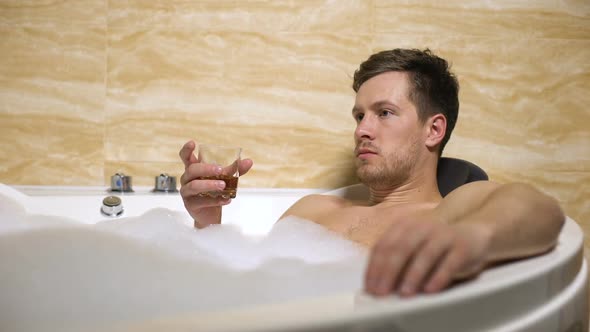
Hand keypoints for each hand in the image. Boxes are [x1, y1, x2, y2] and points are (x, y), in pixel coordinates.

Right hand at [179, 140, 252, 227]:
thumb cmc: (214, 192)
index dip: (187, 150)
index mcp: (194, 169)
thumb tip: (248, 161)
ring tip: (223, 186)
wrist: (211, 215)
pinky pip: (202, 201)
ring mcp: (187, 192)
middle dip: (206, 169)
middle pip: (192, 170)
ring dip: (210, 184)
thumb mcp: (225, 179)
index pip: (186, 157)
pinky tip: (227, 199)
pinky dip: (216, 200)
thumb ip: (234, 170)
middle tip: (220, 170)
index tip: (192, 142)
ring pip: (194, 185)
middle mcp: (187, 179)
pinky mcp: (190, 205)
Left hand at [364, 215, 492, 296]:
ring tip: (404, 294)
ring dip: (413, 275)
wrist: (473, 234)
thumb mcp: (413, 246)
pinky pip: (450, 263)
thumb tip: (377, 284)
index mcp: (405, 226)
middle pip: (401, 248)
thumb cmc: (435, 246)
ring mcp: (443, 235)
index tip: (369, 287)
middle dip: (388, 272)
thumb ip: (396, 260)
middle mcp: (422, 227)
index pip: (384, 246)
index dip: (374, 267)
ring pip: (425, 254)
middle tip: (381, 293)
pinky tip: (430, 290)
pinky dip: (439, 277)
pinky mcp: (462, 247)